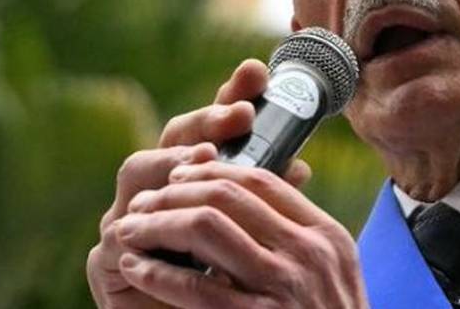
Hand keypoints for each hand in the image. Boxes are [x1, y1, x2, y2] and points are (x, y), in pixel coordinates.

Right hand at [87, 59, 313, 307]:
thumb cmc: (236, 289)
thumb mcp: (258, 238)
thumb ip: (266, 202)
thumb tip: (299, 166)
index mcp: (201, 179)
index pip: (214, 129)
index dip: (232, 97)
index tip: (257, 72)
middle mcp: (161, 192)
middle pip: (174, 138)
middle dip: (205, 121)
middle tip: (240, 115)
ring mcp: (130, 220)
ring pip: (137, 172)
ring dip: (170, 161)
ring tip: (201, 159)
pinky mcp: (110, 260)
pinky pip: (120, 234)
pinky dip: (145, 225)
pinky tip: (167, 217)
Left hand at [114, 162, 366, 308]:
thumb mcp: (329, 274)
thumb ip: (296, 237)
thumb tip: (243, 194)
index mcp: (326, 235)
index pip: (262, 181)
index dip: (210, 172)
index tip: (178, 177)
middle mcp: (307, 254)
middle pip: (227, 196)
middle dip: (174, 193)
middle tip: (142, 202)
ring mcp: (283, 288)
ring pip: (205, 228)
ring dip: (157, 224)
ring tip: (130, 230)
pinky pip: (194, 288)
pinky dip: (157, 273)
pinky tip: (136, 269)